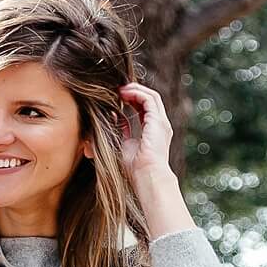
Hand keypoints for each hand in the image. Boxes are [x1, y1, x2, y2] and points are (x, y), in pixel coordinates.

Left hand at [118, 81, 190, 235]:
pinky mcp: (158, 121)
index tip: (117, 98)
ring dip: (135, 89)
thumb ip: (119, 133)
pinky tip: (123, 94)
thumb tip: (105, 123)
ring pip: (151, 96)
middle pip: (149, 100)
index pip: (144, 109)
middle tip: (118, 89)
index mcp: (153, 132)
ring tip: (120, 89)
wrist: (146, 176)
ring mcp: (161, 122)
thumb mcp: (123, 147)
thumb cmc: (135, 169)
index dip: (132, 101)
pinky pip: (149, 99)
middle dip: (134, 91)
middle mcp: (159, 125)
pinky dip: (137, 93)